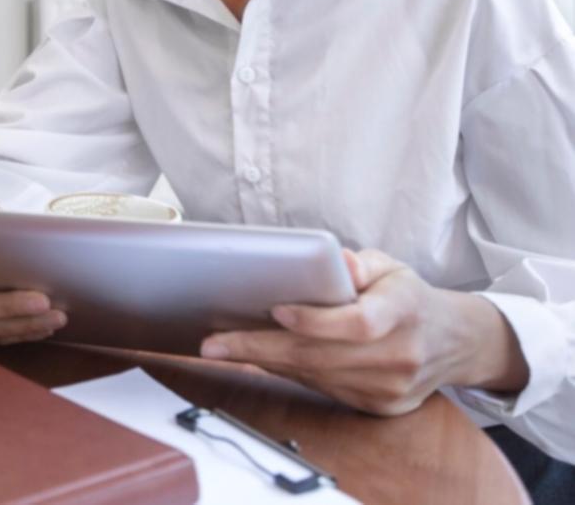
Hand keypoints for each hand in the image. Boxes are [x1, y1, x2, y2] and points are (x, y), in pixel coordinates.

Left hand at [199, 248, 528, 415]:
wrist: (453, 342)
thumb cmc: (408, 296)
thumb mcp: (391, 267)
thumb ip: (361, 263)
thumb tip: (336, 260)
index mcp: (405, 310)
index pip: (357, 323)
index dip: (315, 321)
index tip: (276, 310)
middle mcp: (400, 354)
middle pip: (322, 356)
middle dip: (260, 348)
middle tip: (214, 343)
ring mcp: (391, 387)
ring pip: (316, 376)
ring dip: (264, 363)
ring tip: (223, 348)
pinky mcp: (380, 406)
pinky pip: (323, 389)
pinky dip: (289, 374)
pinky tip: (260, 360)